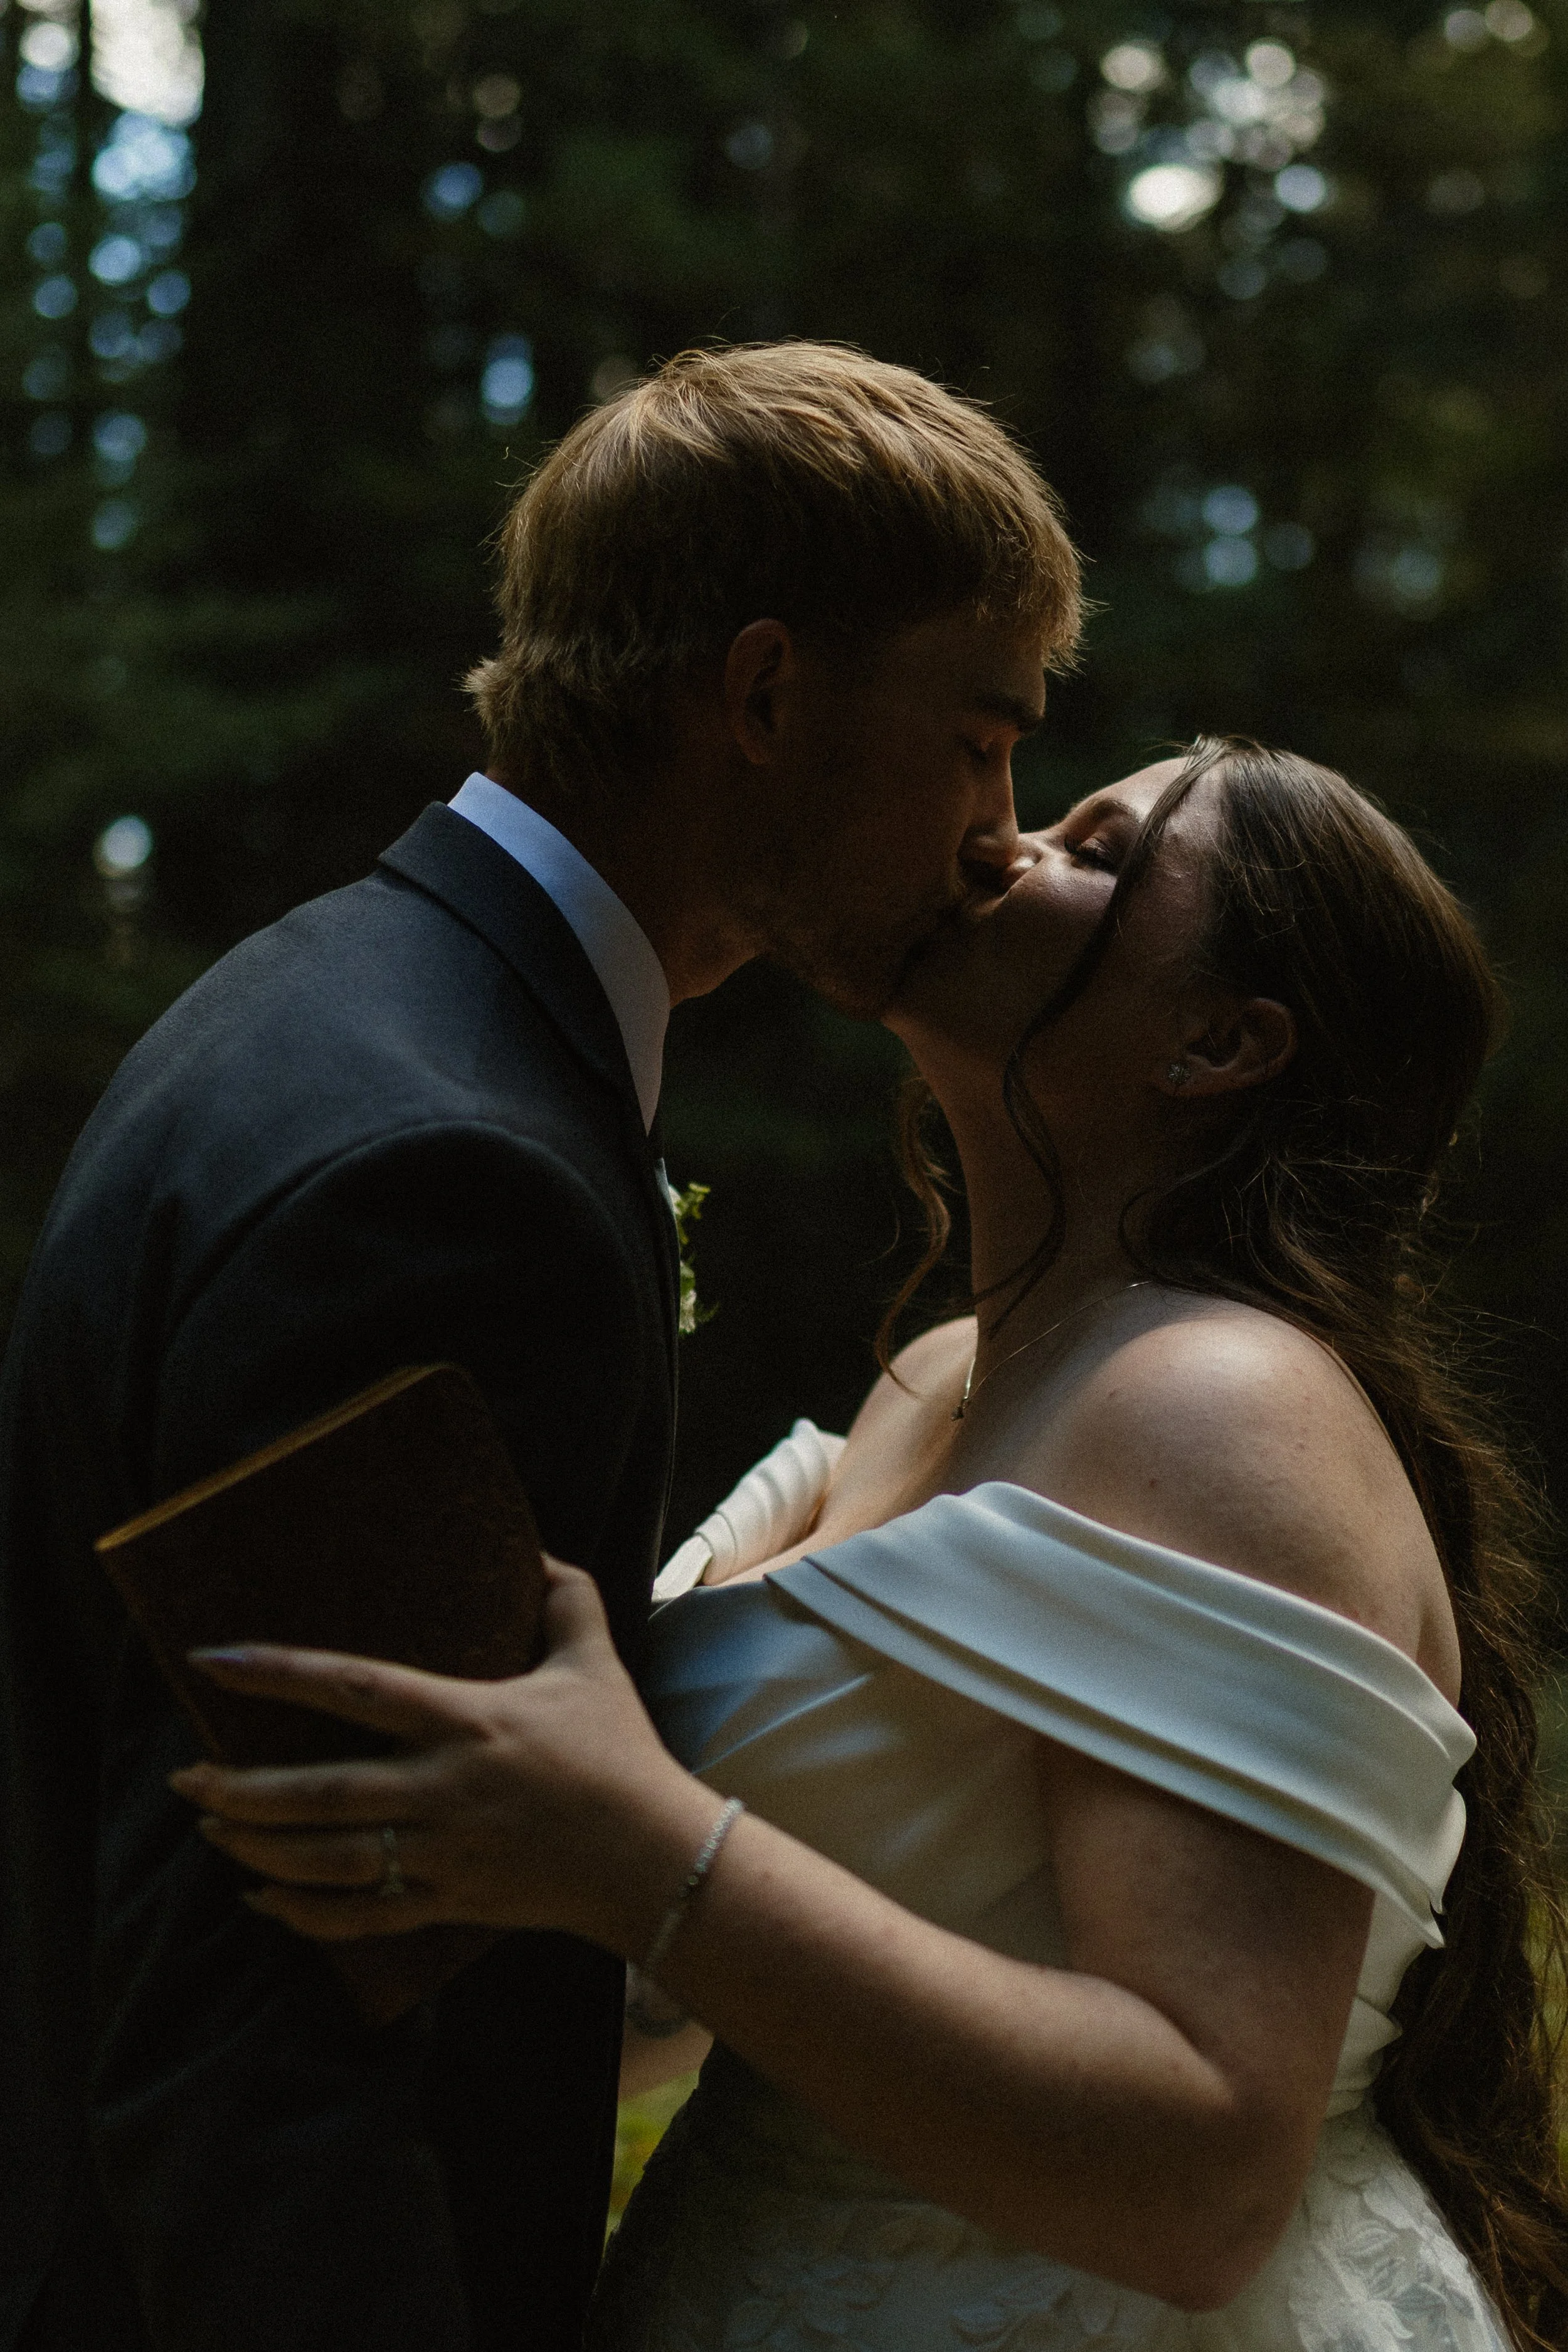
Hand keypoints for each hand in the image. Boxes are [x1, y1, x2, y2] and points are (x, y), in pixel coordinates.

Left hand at [169, 1561, 719, 1953]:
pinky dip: (299, 1915)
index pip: (355, 1687)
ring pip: (325, 1860)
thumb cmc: (620, 1753)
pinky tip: (259, 1899)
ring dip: (256, 1849)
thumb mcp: (595, 1661)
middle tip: (183, 1778)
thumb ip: (566, 1598)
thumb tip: (535, 1549)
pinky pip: (357, 1918)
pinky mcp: (449, 1903)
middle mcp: (444, 1788)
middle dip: (238, 1789)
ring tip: (210, 1829)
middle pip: (319, 1791)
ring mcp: (443, 1853)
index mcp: (468, 1720)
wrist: (654, 1859)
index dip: (279, 1671)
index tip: (214, 1660)